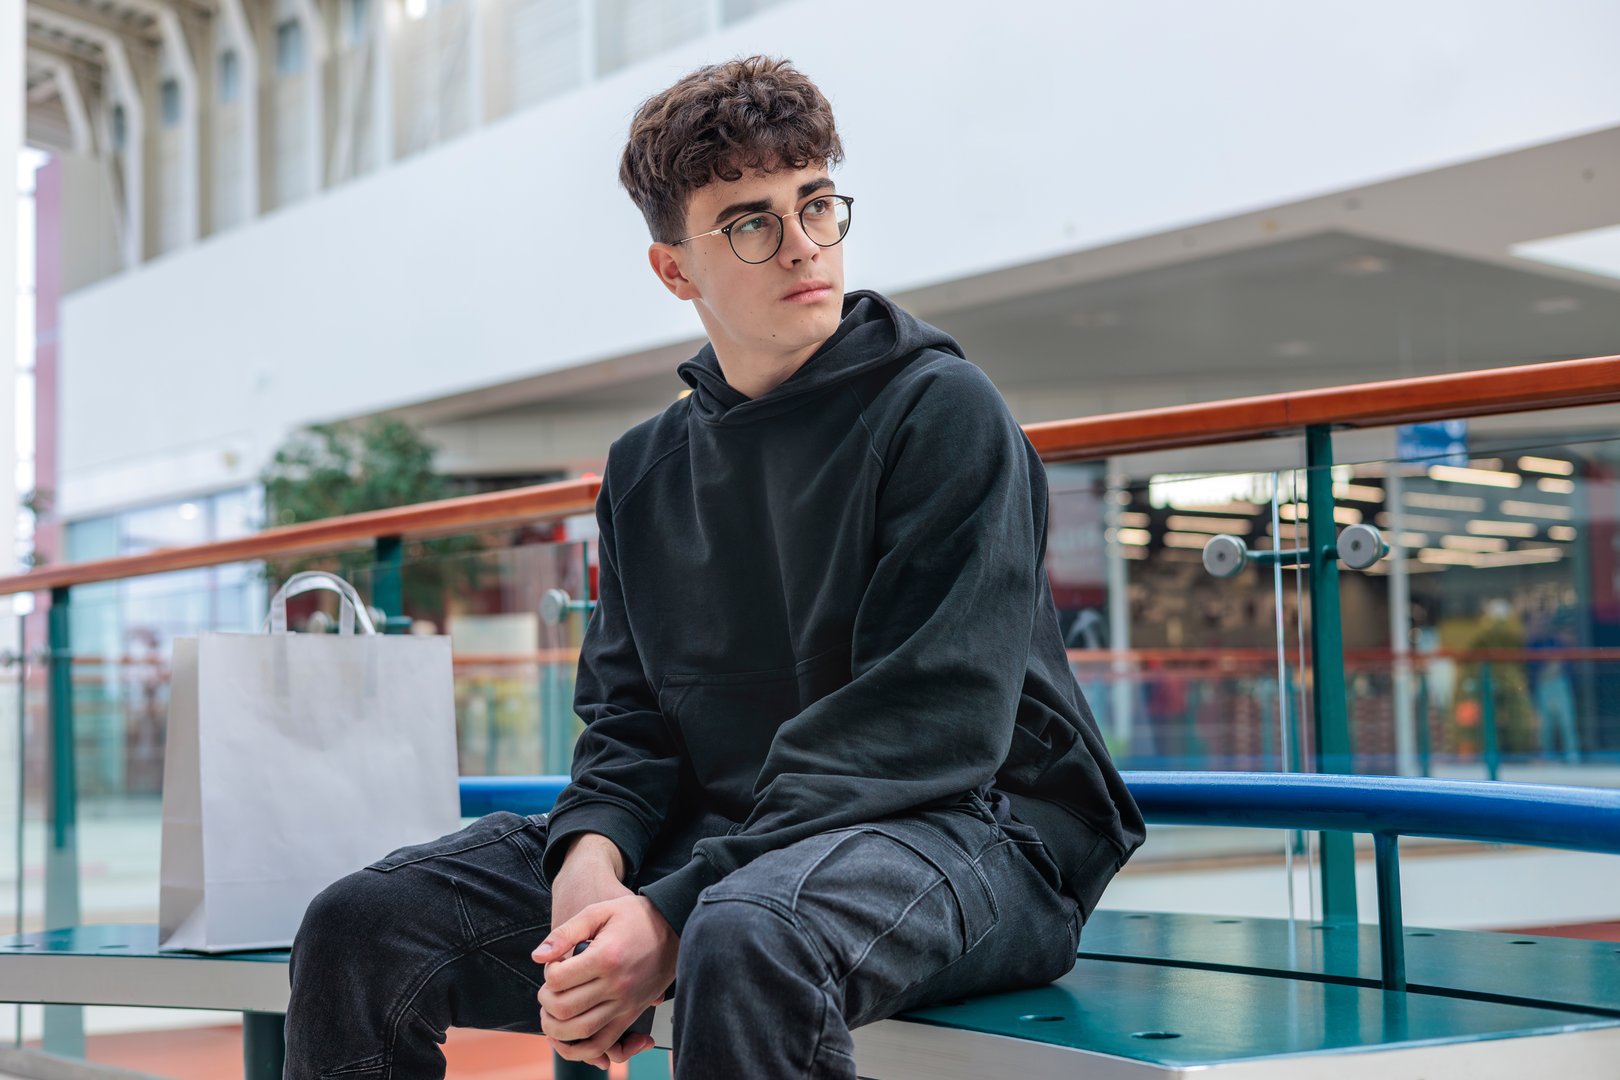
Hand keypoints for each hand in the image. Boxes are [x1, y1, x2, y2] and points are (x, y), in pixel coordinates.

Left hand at [542, 849, 640, 1066]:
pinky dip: (582, 1050)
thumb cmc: (635, 916)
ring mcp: (626, 1004)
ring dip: (556, 1028)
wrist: (673, 926)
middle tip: (550, 989)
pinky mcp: (632, 1015)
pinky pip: (604, 1044)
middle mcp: (616, 985)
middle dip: (546, 1001)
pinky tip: (569, 1038)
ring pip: (580, 1032)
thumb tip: (538, 956)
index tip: (555, 964)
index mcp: (606, 957)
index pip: (558, 979)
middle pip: (564, 1008)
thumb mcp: (598, 912)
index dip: (548, 972)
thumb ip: (565, 933)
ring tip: (553, 1013)